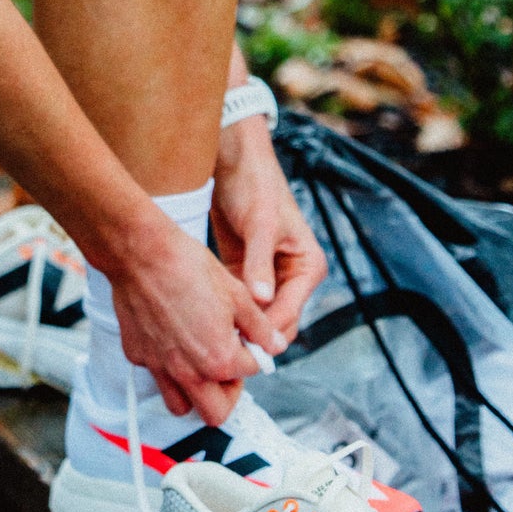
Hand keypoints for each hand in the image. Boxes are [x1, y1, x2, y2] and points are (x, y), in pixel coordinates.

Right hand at [109, 218, 282, 427]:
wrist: (141, 253)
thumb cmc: (187, 267)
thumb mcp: (238, 294)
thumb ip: (260, 327)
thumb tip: (274, 344)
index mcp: (220, 358)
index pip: (251, 372)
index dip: (255, 354)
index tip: (250, 341)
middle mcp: (189, 372)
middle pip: (216, 413)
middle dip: (228, 394)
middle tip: (229, 367)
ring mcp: (159, 367)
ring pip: (181, 406)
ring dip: (195, 394)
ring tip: (201, 364)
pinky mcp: (137, 356)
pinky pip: (157, 376)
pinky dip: (168, 369)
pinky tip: (172, 341)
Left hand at [211, 118, 326, 352]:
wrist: (235, 161)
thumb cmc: (255, 186)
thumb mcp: (260, 225)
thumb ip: (259, 264)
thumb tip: (262, 300)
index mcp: (308, 267)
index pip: (289, 313)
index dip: (265, 333)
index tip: (238, 348)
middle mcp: (293, 276)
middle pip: (275, 322)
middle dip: (252, 336)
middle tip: (220, 351)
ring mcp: (270, 277)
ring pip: (256, 317)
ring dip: (238, 328)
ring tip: (210, 342)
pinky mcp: (247, 273)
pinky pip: (240, 303)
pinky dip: (228, 313)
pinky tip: (204, 324)